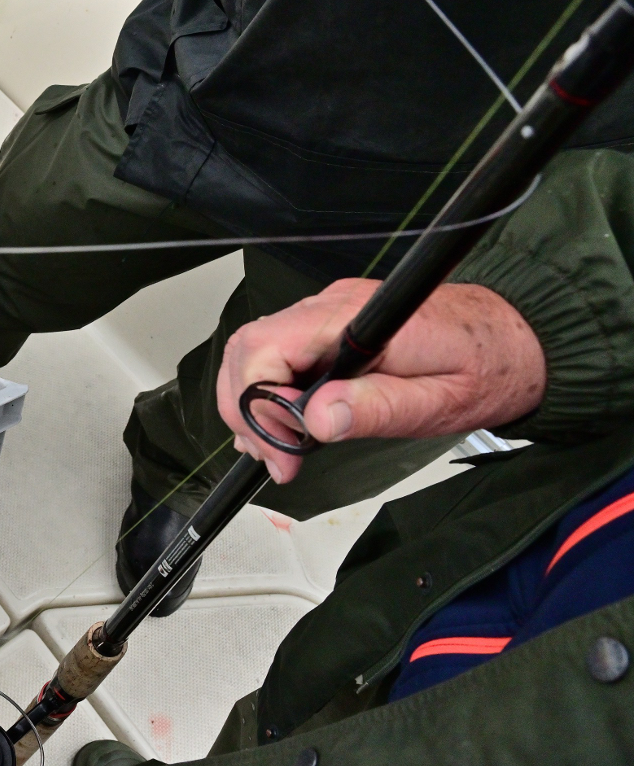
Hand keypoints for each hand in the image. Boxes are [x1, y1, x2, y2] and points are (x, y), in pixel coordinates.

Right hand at [216, 279, 545, 482]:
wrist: (519, 337)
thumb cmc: (487, 367)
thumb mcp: (439, 404)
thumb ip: (376, 409)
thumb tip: (315, 421)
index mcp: (355, 319)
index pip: (265, 347)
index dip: (258, 404)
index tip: (284, 449)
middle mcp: (332, 306)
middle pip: (247, 348)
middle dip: (246, 410)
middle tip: (276, 459)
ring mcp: (328, 312)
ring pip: (254, 351)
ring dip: (252, 405)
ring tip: (280, 451)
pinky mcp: (331, 325)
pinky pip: (278, 353)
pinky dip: (270, 393)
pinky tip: (289, 426)